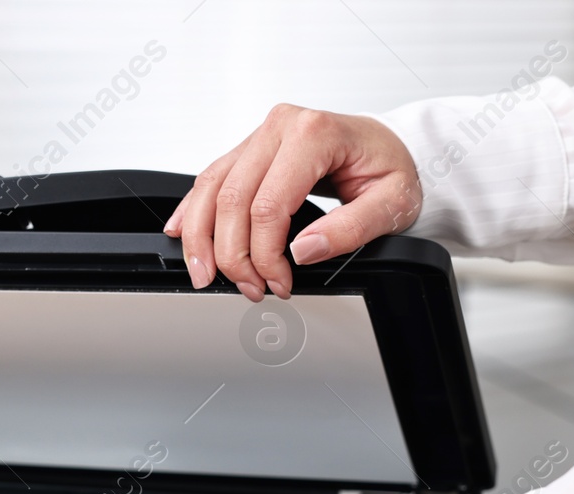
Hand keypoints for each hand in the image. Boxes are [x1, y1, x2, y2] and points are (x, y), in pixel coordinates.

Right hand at [163, 105, 422, 300]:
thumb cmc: (391, 167)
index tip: (280, 282)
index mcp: (314, 134)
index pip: (268, 205)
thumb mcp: (391, 204)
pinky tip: (182, 233)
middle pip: (231, 199)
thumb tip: (303, 250)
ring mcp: (261, 136)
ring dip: (201, 238)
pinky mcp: (250, 149)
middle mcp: (281, 127)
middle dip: (233, 255)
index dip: (265, 254)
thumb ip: (350, 229)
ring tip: (206, 274)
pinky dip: (192, 210)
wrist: (392, 147)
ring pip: (210, 188)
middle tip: (250, 287)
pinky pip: (210, 178)